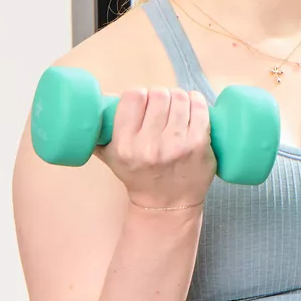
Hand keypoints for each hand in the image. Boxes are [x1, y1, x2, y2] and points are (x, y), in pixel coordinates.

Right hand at [93, 87, 216, 210]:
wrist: (166, 205)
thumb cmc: (138, 176)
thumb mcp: (110, 157)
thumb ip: (101, 131)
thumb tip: (102, 99)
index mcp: (125, 145)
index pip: (133, 96)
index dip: (140, 95)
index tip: (144, 103)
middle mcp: (150, 145)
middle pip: (158, 94)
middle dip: (160, 96)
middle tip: (162, 107)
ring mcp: (177, 144)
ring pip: (180, 98)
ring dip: (178, 98)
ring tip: (177, 108)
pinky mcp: (199, 145)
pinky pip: (200, 108)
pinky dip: (197, 102)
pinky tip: (192, 106)